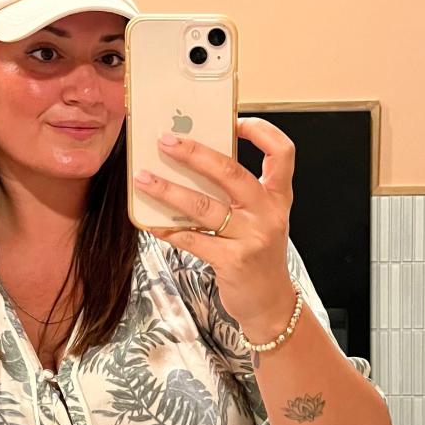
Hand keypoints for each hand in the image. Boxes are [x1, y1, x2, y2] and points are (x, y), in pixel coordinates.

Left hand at [132, 117, 297, 330]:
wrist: (269, 303)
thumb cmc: (258, 255)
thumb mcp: (260, 219)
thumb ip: (238, 194)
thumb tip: (192, 162)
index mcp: (277, 197)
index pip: (282, 152)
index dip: (261, 131)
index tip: (234, 120)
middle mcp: (268, 213)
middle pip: (231, 172)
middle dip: (194, 153)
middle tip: (165, 142)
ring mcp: (251, 237)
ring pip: (203, 205)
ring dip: (168, 190)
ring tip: (143, 178)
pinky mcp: (232, 261)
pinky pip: (192, 238)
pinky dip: (167, 228)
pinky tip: (148, 221)